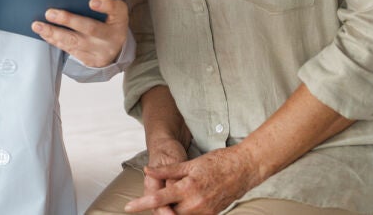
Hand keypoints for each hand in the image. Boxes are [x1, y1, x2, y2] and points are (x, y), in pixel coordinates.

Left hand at [31, 0, 127, 67]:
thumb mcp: (113, 10)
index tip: (91, 2)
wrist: (115, 49)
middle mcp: (111, 37)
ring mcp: (99, 51)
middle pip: (90, 28)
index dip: (105, 5)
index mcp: (119, 19)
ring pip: (74, 42)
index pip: (115, 10)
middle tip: (50, 13)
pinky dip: (54, 40)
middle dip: (68, 20)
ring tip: (38, 25)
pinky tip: (44, 33)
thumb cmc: (109, 21)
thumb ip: (100, 2)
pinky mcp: (88, 60)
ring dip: (53, 33)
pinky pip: (69, 49)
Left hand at [125, 146, 258, 214]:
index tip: (128, 207)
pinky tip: (183, 203)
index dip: (141, 204)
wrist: (244, 169)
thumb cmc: (218, 162)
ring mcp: (205, 212)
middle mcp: (195, 204)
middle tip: (153, 197)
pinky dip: (184, 211)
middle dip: (159, 207)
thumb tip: (148, 170)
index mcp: (187, 188)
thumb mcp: (190, 163)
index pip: (158, 199)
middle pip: (168, 212)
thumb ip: (167, 170)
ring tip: (171, 198)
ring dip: (172, 210)